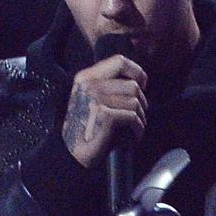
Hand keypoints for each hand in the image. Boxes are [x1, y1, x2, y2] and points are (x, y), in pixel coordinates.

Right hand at [59, 52, 147, 167]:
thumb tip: (138, 80)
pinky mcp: (104, 115)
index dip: (137, 71)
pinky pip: (133, 117)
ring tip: (135, 128)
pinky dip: (138, 129)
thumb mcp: (91, 99)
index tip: (143, 84)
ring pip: (135, 101)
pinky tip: (134, 136)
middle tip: (138, 116)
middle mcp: (90, 85)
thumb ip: (108, 86)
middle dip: (142, 102)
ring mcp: (96, 99)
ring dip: (141, 118)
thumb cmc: (87, 128)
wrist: (72, 153)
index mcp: (86, 77)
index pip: (119, 61)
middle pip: (132, 85)